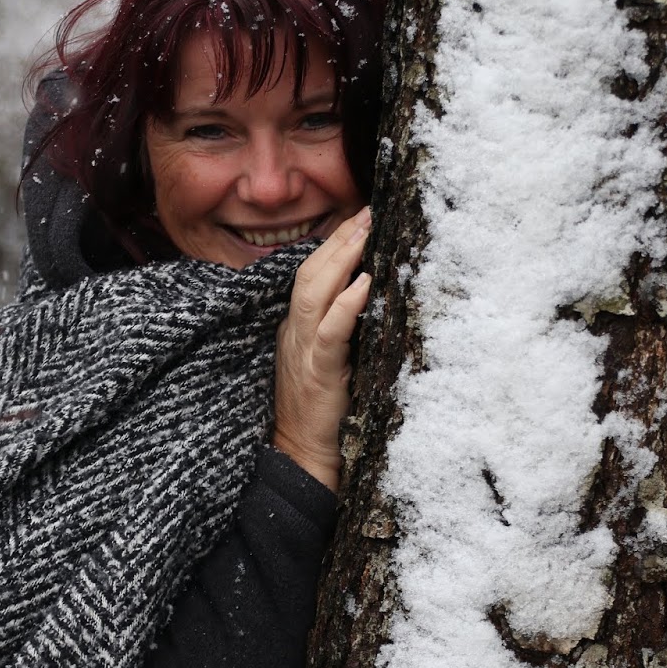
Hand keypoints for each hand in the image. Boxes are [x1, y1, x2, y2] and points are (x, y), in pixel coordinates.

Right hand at [272, 207, 372, 490]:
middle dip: (340, 239)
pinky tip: (365, 284)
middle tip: (369, 210)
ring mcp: (303, 353)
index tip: (361, 216)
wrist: (301, 456)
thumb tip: (371, 297)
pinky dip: (346, 305)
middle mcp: (295, 334)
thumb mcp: (329, 360)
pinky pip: (329, 334)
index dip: (333, 243)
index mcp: (297, 329)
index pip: (310, 274)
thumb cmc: (322, 412)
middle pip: (310, 273)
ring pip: (314, 294)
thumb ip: (341, 329)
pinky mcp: (319, 375)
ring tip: (367, 232)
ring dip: (342, 259)